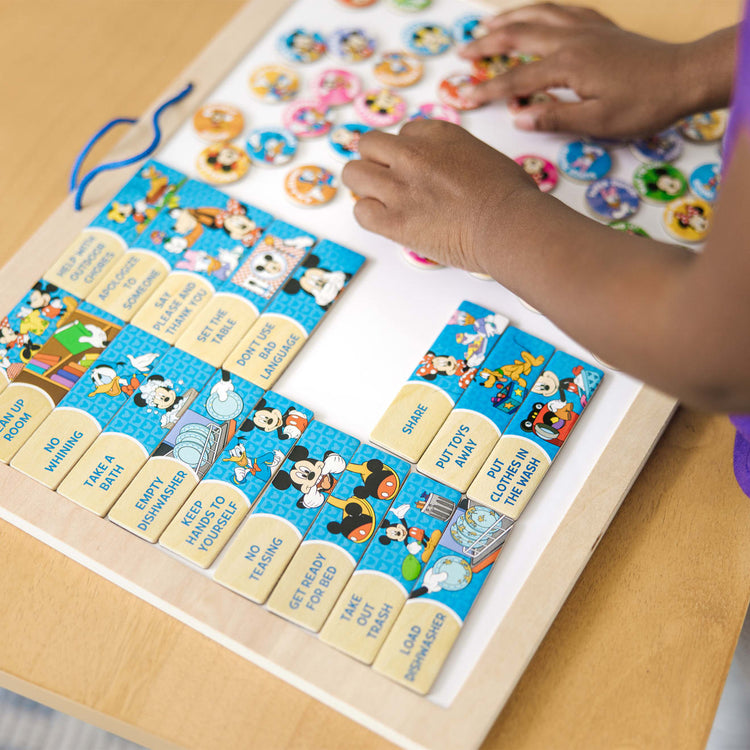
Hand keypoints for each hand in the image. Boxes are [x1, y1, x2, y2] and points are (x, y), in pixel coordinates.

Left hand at [343, 120, 539, 271]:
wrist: (509, 225)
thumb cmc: (510, 197)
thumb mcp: (485, 156)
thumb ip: (456, 157)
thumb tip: (452, 173)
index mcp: (437, 133)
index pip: (404, 132)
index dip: (407, 153)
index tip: (418, 170)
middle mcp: (412, 154)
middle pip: (368, 144)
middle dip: (376, 163)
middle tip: (391, 183)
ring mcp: (399, 187)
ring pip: (353, 173)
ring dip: (365, 187)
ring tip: (383, 203)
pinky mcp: (393, 220)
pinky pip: (360, 211)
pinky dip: (370, 216)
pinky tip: (388, 223)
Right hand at [459, 3, 701, 137]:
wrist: (685, 76)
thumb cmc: (643, 104)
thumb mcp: (597, 122)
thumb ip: (554, 117)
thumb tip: (519, 117)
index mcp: (566, 65)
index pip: (515, 81)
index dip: (485, 91)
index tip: (461, 99)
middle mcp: (571, 39)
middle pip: (518, 35)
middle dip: (486, 43)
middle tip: (462, 51)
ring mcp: (587, 27)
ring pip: (537, 14)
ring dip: (508, 18)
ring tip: (486, 23)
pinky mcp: (601, 26)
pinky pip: (563, 9)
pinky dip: (541, 10)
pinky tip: (535, 14)